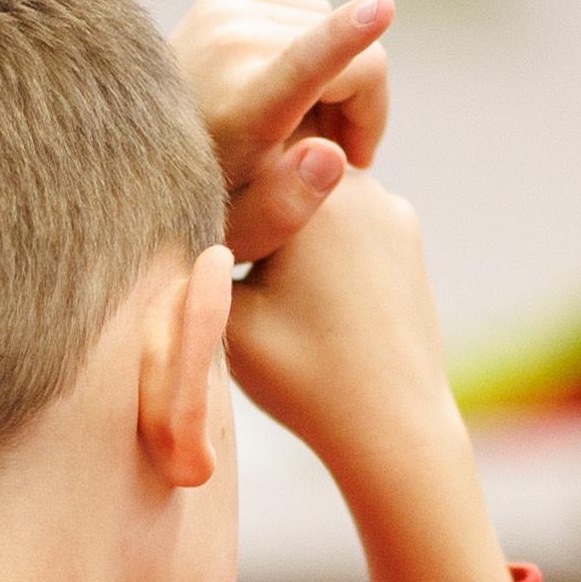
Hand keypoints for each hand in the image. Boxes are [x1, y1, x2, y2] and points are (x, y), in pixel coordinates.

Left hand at [168, 0, 391, 261]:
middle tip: (340, 157)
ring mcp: (223, 11)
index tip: (382, 5)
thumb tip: (335, 156)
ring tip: (310, 129)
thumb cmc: (209, 203)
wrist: (138, 155)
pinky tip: (288, 90)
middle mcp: (230, 46)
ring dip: (338, 78)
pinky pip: (307, 10)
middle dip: (362, 107)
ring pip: (336, 30)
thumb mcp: (252, 227)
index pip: (304, 64)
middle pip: (356, 59)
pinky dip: (313, 45)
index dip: (349, 35)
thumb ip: (293, 202)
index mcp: (243, 106)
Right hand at [222, 162, 454, 469]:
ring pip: (314, 198)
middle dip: (251, 209)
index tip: (198, 239)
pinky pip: (348, 224)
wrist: (394, 425)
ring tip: (275, 289)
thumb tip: (173, 221)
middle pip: (279, 173)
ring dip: (288, 228)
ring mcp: (391, 209)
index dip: (208, 195)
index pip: (237, 157)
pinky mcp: (408, 238)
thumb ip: (196, 257)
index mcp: (307, 186)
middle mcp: (357, 183)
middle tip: (230, 265)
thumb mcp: (225, 314)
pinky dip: (324, 248)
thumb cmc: (302, 375)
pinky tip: (313, 296)